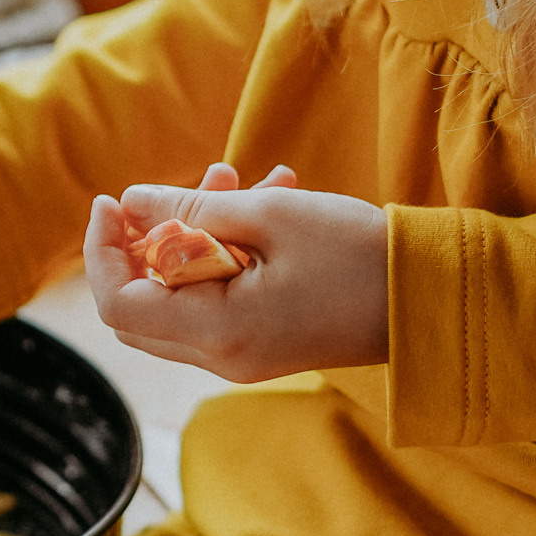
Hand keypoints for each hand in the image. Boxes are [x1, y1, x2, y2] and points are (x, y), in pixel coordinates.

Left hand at [85, 162, 389, 382]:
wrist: (433, 296)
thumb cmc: (358, 253)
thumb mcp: (269, 215)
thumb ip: (189, 210)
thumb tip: (130, 204)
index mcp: (217, 332)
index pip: (118, 303)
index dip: (102, 250)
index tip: (111, 202)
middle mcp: (222, 357)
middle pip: (138, 309)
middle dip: (140, 244)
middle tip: (166, 194)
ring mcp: (244, 356)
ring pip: (179, 300)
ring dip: (190, 239)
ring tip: (232, 178)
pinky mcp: (265, 345)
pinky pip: (218, 302)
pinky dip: (223, 256)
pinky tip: (264, 197)